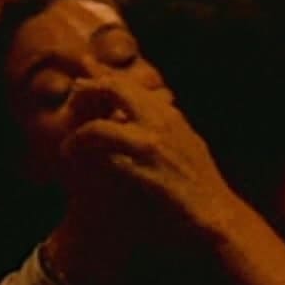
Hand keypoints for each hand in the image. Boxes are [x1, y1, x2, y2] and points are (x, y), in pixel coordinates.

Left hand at [60, 75, 244, 240]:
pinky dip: (87, 158)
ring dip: (78, 136)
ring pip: (100, 126)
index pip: (129, 83)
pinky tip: (77, 166)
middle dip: (86, 93)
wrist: (216, 213)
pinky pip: (104, 158)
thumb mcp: (188, 143)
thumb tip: (160, 105)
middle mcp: (161, 122)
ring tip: (68, 149)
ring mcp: (153, 145)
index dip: (102, 74)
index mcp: (170, 114)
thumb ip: (168, 124)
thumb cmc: (201, 185)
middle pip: (113, 89)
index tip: (82, 71)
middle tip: (70, 106)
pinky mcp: (144, 170)